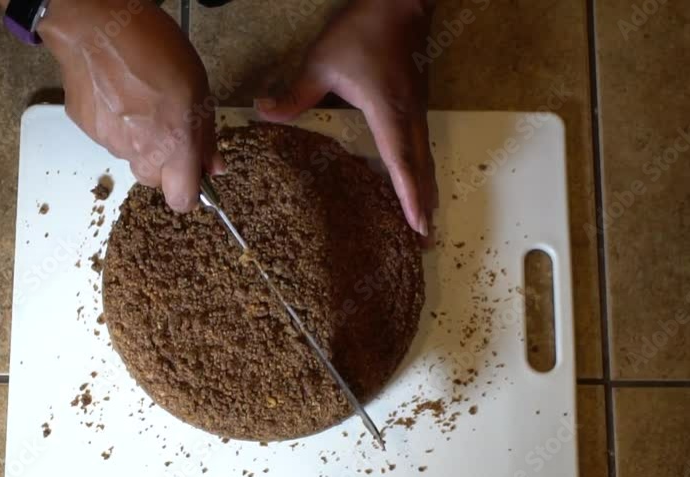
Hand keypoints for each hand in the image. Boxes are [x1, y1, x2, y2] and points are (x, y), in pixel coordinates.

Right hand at [38, 0, 223, 210]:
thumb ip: (205, 134)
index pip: (181, 200)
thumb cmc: (153, 47)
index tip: (191, 174)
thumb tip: (214, 167)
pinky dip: (114, 123)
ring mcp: (109, 142)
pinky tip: (117, 94)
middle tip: (166, 127)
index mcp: (174, 143)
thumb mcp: (198, 87)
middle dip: (163, 163)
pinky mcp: (87, 130)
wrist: (95, 27)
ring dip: (138, 139)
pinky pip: (107, 138)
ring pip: (130, 157)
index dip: (188, 191)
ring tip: (139, 101)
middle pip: (154, 180)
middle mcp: (140, 151)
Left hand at [255, 0, 437, 238]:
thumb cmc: (363, 31)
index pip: (401, 163)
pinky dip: (423, 170)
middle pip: (421, 170)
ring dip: (427, 191)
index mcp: (389, 112)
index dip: (409, 197)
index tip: (418, 226)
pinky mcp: (417, 104)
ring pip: (426, 159)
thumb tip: (262, 111)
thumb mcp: (322, 62)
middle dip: (424, 206)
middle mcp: (410, 117)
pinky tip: (417, 181)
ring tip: (426, 221)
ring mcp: (418, 110)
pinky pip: (423, 146)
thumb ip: (295, 94)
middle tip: (425, 240)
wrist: (398, 1)